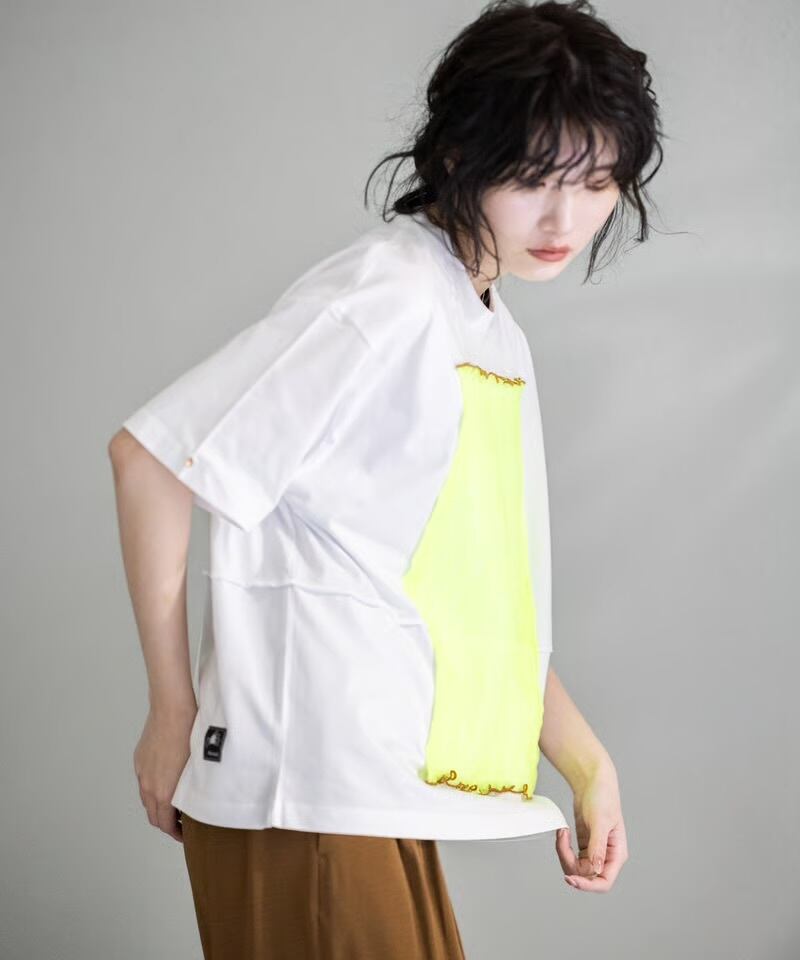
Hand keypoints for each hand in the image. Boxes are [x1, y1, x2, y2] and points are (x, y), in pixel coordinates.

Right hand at [133, 704, 195, 841]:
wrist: (172, 710)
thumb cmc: (189, 734)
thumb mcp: (196, 768)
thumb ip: (191, 789)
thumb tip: (195, 800)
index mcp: (163, 793)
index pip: (165, 825)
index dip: (175, 833)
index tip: (184, 834)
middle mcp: (149, 786)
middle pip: (153, 816)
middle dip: (166, 823)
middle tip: (181, 822)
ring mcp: (142, 773)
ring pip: (147, 799)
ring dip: (158, 806)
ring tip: (175, 802)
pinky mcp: (139, 760)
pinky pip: (144, 781)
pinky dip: (153, 789)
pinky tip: (166, 781)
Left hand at [555, 763, 628, 892]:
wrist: (592, 781)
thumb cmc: (603, 797)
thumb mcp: (600, 822)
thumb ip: (598, 847)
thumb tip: (596, 870)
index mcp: (616, 854)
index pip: (604, 881)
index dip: (588, 886)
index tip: (571, 879)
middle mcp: (606, 857)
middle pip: (585, 876)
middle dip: (569, 862)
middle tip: (562, 841)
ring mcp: (594, 851)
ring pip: (576, 868)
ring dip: (564, 853)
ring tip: (562, 833)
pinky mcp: (584, 845)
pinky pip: (571, 856)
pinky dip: (563, 847)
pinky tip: (563, 832)